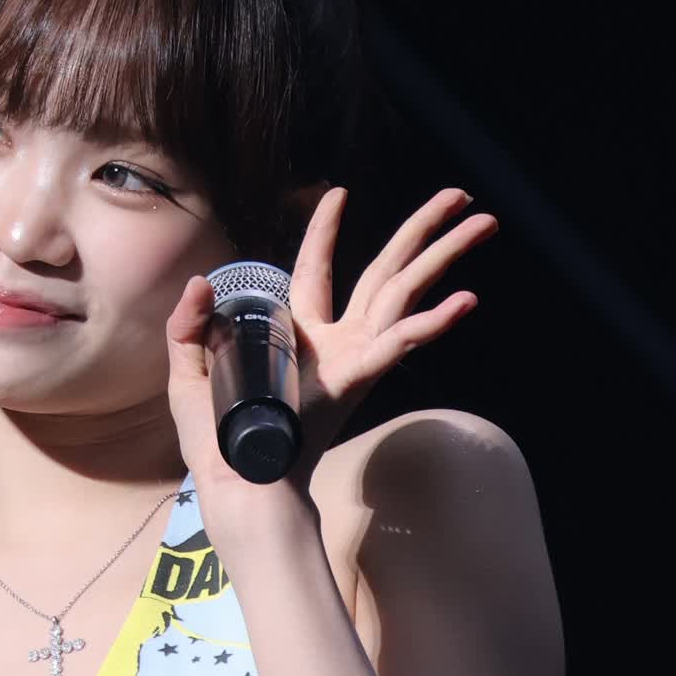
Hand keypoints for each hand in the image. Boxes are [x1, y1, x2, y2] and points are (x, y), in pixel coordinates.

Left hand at [166, 185, 498, 537]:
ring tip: (485, 221)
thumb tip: (200, 284)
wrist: (234, 482)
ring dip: (446, 255)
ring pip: (406, 291)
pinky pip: (399, 343)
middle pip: (387, 270)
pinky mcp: (358, 377)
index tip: (336, 193)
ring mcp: (354, 357)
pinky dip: (431, 323)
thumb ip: (189, 326)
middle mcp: (337, 340)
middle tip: (459, 196)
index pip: (316, 268)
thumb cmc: (215, 438)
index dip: (325, 230)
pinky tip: (466, 301)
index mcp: (298, 331)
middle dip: (423, 231)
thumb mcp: (190, 372)